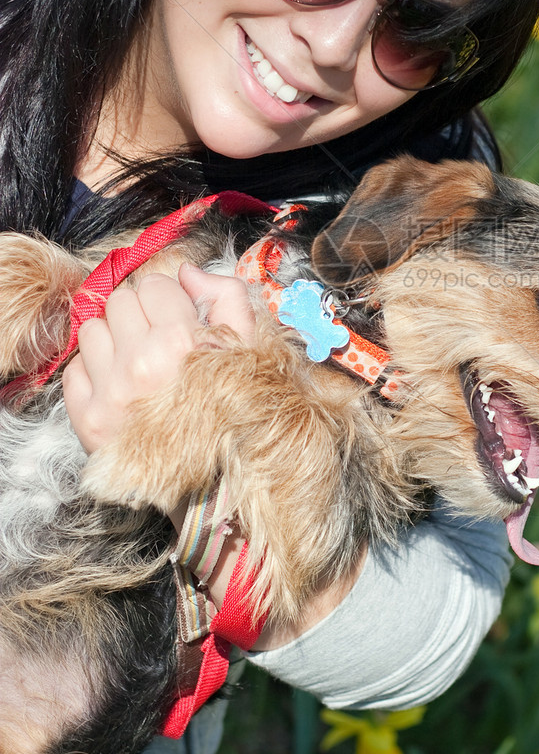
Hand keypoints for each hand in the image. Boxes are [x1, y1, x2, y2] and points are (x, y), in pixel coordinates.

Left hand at [62, 264, 255, 453]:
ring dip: (114, 339)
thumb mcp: (248, 348)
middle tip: (156, 339)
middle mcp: (141, 364)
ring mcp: (110, 393)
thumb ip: (225, 296)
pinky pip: (74, 369)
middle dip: (140, 314)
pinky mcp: (88, 419)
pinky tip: (120, 386)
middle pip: (119, 300)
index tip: (178, 319)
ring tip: (137, 363)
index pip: (154, 285)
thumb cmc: (235, 411)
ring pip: (92, 329)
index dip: (169, 299)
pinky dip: (94, 373)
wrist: (215, 482)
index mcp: (182, 342)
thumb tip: (186, 272)